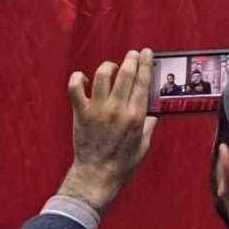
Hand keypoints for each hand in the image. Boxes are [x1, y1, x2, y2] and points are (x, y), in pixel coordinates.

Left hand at [56, 48, 156, 212]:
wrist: (97, 175)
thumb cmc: (122, 164)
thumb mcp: (144, 146)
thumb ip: (149, 126)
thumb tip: (153, 112)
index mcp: (136, 117)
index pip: (142, 83)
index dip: (145, 64)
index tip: (146, 53)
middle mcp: (117, 110)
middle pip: (125, 74)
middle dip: (130, 59)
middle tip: (132, 54)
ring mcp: (98, 110)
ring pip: (101, 76)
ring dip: (108, 66)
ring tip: (112, 66)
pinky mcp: (80, 112)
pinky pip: (75, 88)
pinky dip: (77, 78)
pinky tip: (83, 78)